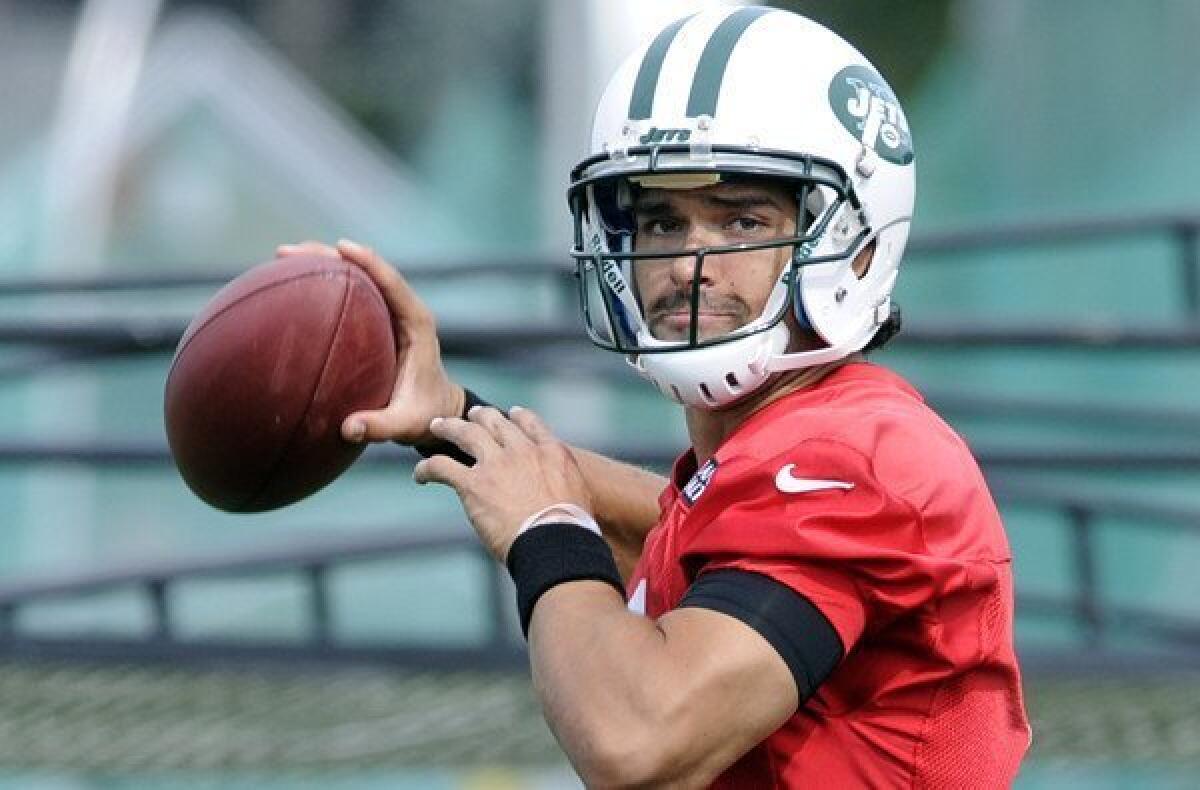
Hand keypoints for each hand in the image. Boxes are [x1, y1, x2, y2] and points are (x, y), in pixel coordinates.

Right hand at [275, 239, 463, 445]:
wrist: (438, 410)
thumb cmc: (426, 414)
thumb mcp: (407, 424)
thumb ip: (381, 426)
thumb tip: (348, 429)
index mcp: (416, 324)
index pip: (392, 283)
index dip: (369, 261)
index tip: (341, 247)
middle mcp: (403, 311)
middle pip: (367, 271)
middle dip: (329, 256)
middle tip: (288, 252)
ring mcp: (389, 313)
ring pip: (355, 277)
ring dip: (321, 264)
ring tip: (281, 258)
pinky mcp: (377, 320)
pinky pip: (350, 294)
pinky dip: (323, 285)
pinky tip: (292, 285)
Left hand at [413, 406, 592, 561]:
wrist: (556, 542)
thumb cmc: (571, 531)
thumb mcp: (578, 497)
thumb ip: (563, 487)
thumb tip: (560, 504)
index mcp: (551, 452)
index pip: (531, 424)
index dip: (518, 416)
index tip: (511, 413)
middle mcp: (523, 451)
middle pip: (495, 422)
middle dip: (480, 416)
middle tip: (471, 416)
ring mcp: (497, 464)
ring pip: (465, 433)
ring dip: (449, 427)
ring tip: (438, 425)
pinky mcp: (473, 484)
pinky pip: (441, 466)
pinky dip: (427, 469)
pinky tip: (420, 475)